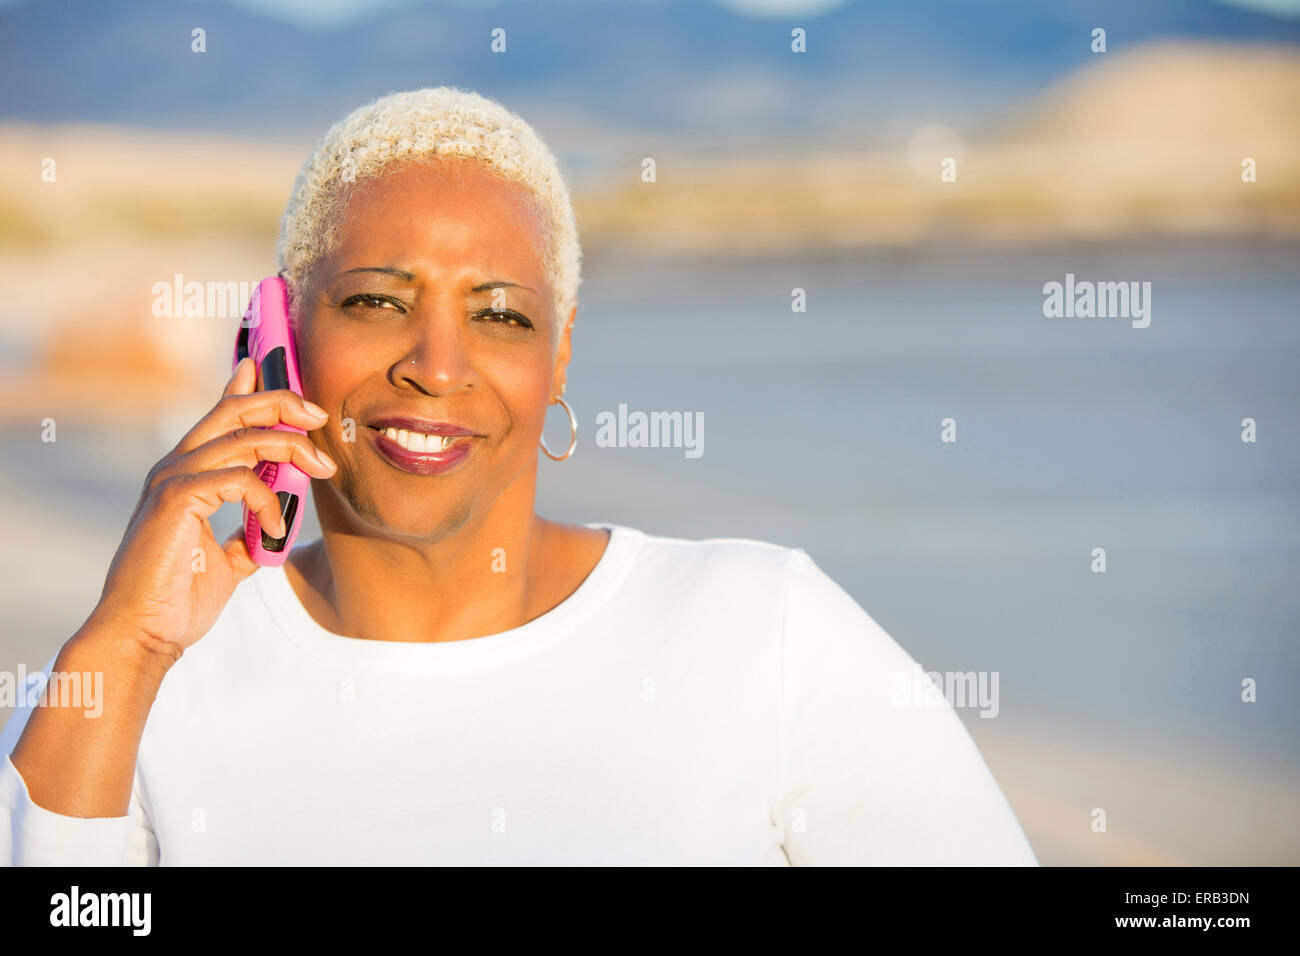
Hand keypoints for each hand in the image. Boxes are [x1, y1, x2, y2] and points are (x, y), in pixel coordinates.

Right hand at [89, 356, 335, 657]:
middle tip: (319, 415)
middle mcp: (176, 467)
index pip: (218, 417)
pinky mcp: (175, 500)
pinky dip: (267, 501)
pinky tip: (277, 531)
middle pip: (233, 411)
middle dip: (282, 403)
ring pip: (243, 438)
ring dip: (292, 449)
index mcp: (186, 475)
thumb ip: (248, 535)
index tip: (265, 365)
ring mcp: (172, 480)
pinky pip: (238, 479)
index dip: (243, 387)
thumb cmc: (178, 599)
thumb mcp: (228, 560)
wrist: (145, 633)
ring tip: (322, 470)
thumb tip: (273, 528)